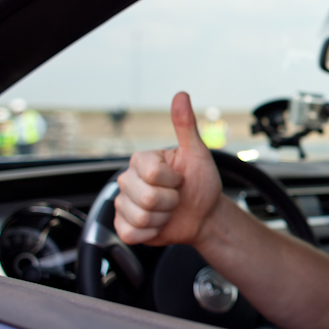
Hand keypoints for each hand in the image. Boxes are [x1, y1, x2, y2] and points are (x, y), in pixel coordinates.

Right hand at [114, 92, 221, 246]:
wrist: (204, 215)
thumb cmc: (201, 183)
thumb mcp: (198, 153)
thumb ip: (186, 126)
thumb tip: (181, 95)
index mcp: (142, 161)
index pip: (152, 173)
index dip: (173, 181)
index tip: (180, 179)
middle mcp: (128, 180)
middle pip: (145, 197)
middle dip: (170, 201)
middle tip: (176, 197)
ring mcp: (123, 204)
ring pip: (140, 216)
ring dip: (163, 217)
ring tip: (168, 210)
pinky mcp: (124, 227)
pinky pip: (132, 233)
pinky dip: (152, 233)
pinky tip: (159, 224)